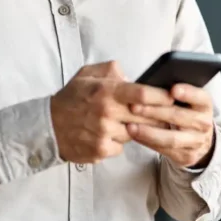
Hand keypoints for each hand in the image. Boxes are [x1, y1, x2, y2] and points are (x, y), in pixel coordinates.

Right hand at [50, 61, 173, 164]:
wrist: (48, 126)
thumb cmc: (71, 98)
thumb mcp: (87, 74)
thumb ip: (111, 70)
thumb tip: (131, 76)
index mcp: (105, 91)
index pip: (142, 93)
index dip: (161, 95)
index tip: (172, 96)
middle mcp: (106, 113)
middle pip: (145, 115)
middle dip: (157, 115)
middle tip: (164, 113)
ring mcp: (104, 134)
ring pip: (135, 133)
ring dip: (135, 129)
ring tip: (124, 122)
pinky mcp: (100, 150)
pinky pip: (122, 147)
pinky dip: (119, 142)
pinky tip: (109, 135)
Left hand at [126, 83, 214, 167]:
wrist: (197, 137)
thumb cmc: (184, 111)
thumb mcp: (186, 99)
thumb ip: (172, 91)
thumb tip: (148, 82)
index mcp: (205, 105)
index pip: (200, 97)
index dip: (188, 93)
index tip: (173, 89)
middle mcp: (204, 123)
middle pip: (180, 117)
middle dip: (155, 112)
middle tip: (134, 107)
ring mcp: (197, 142)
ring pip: (172, 138)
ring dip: (149, 132)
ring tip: (130, 126)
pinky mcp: (187, 156)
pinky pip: (165, 150)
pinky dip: (148, 142)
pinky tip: (135, 135)